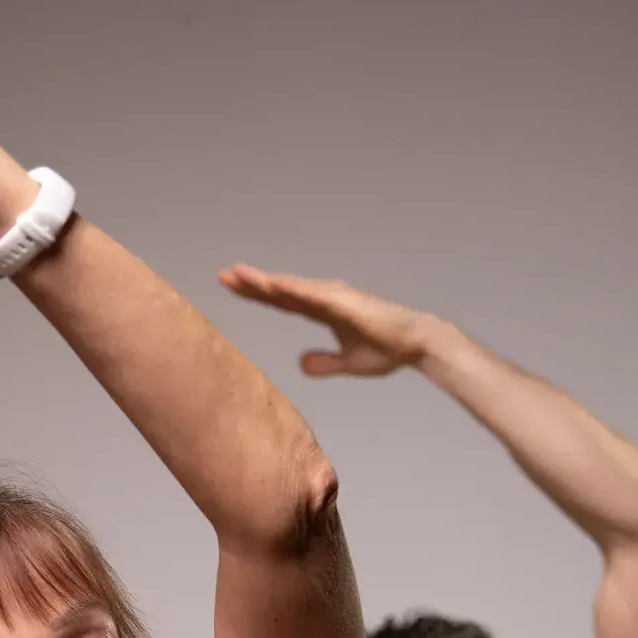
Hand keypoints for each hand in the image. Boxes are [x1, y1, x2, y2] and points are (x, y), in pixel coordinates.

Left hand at [218, 265, 443, 377]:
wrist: (415, 345)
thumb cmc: (387, 349)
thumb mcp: (348, 362)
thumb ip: (324, 363)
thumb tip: (300, 363)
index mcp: (324, 311)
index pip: (283, 302)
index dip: (258, 295)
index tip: (232, 288)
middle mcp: (326, 298)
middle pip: (280, 290)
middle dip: (251, 283)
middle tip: (222, 275)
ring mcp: (334, 297)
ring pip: (291, 288)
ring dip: (264, 281)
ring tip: (236, 274)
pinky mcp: (345, 302)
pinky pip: (311, 295)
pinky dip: (290, 289)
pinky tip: (270, 284)